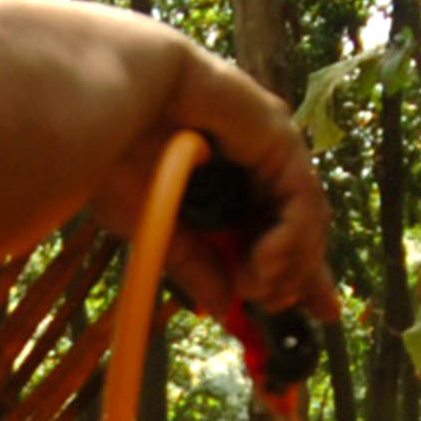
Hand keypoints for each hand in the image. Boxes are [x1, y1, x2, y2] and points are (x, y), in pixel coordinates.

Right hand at [120, 47, 339, 327]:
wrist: (106, 108)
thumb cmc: (116, 155)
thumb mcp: (160, 230)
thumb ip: (197, 265)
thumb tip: (226, 306)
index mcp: (223, 183)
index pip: (273, 232)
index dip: (294, 272)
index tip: (315, 313)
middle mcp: (253, 165)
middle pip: (300, 225)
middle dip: (304, 272)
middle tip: (287, 306)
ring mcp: (270, 148)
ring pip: (306, 217)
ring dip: (290, 262)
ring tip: (260, 287)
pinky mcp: (278, 137)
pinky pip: (302, 198)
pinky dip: (292, 237)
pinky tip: (267, 261)